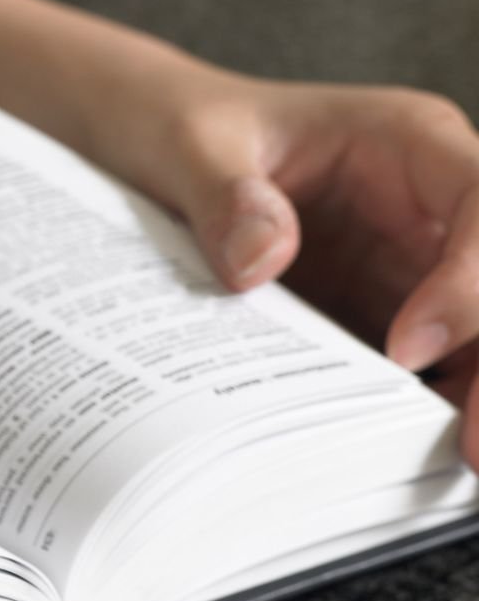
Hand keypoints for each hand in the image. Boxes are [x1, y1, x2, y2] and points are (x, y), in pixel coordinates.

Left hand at [119, 64, 478, 443]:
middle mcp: (430, 210)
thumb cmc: (184, 130)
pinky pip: (430, 371)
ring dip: (476, 397)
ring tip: (460, 470)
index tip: (404, 350)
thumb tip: (257, 261)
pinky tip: (409, 467)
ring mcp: (414, 269)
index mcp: (408, 145)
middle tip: (472, 449)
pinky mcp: (383, 319)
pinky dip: (426, 416)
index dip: (469, 280)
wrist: (154, 151)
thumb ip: (223, 195)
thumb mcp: (187, 145)